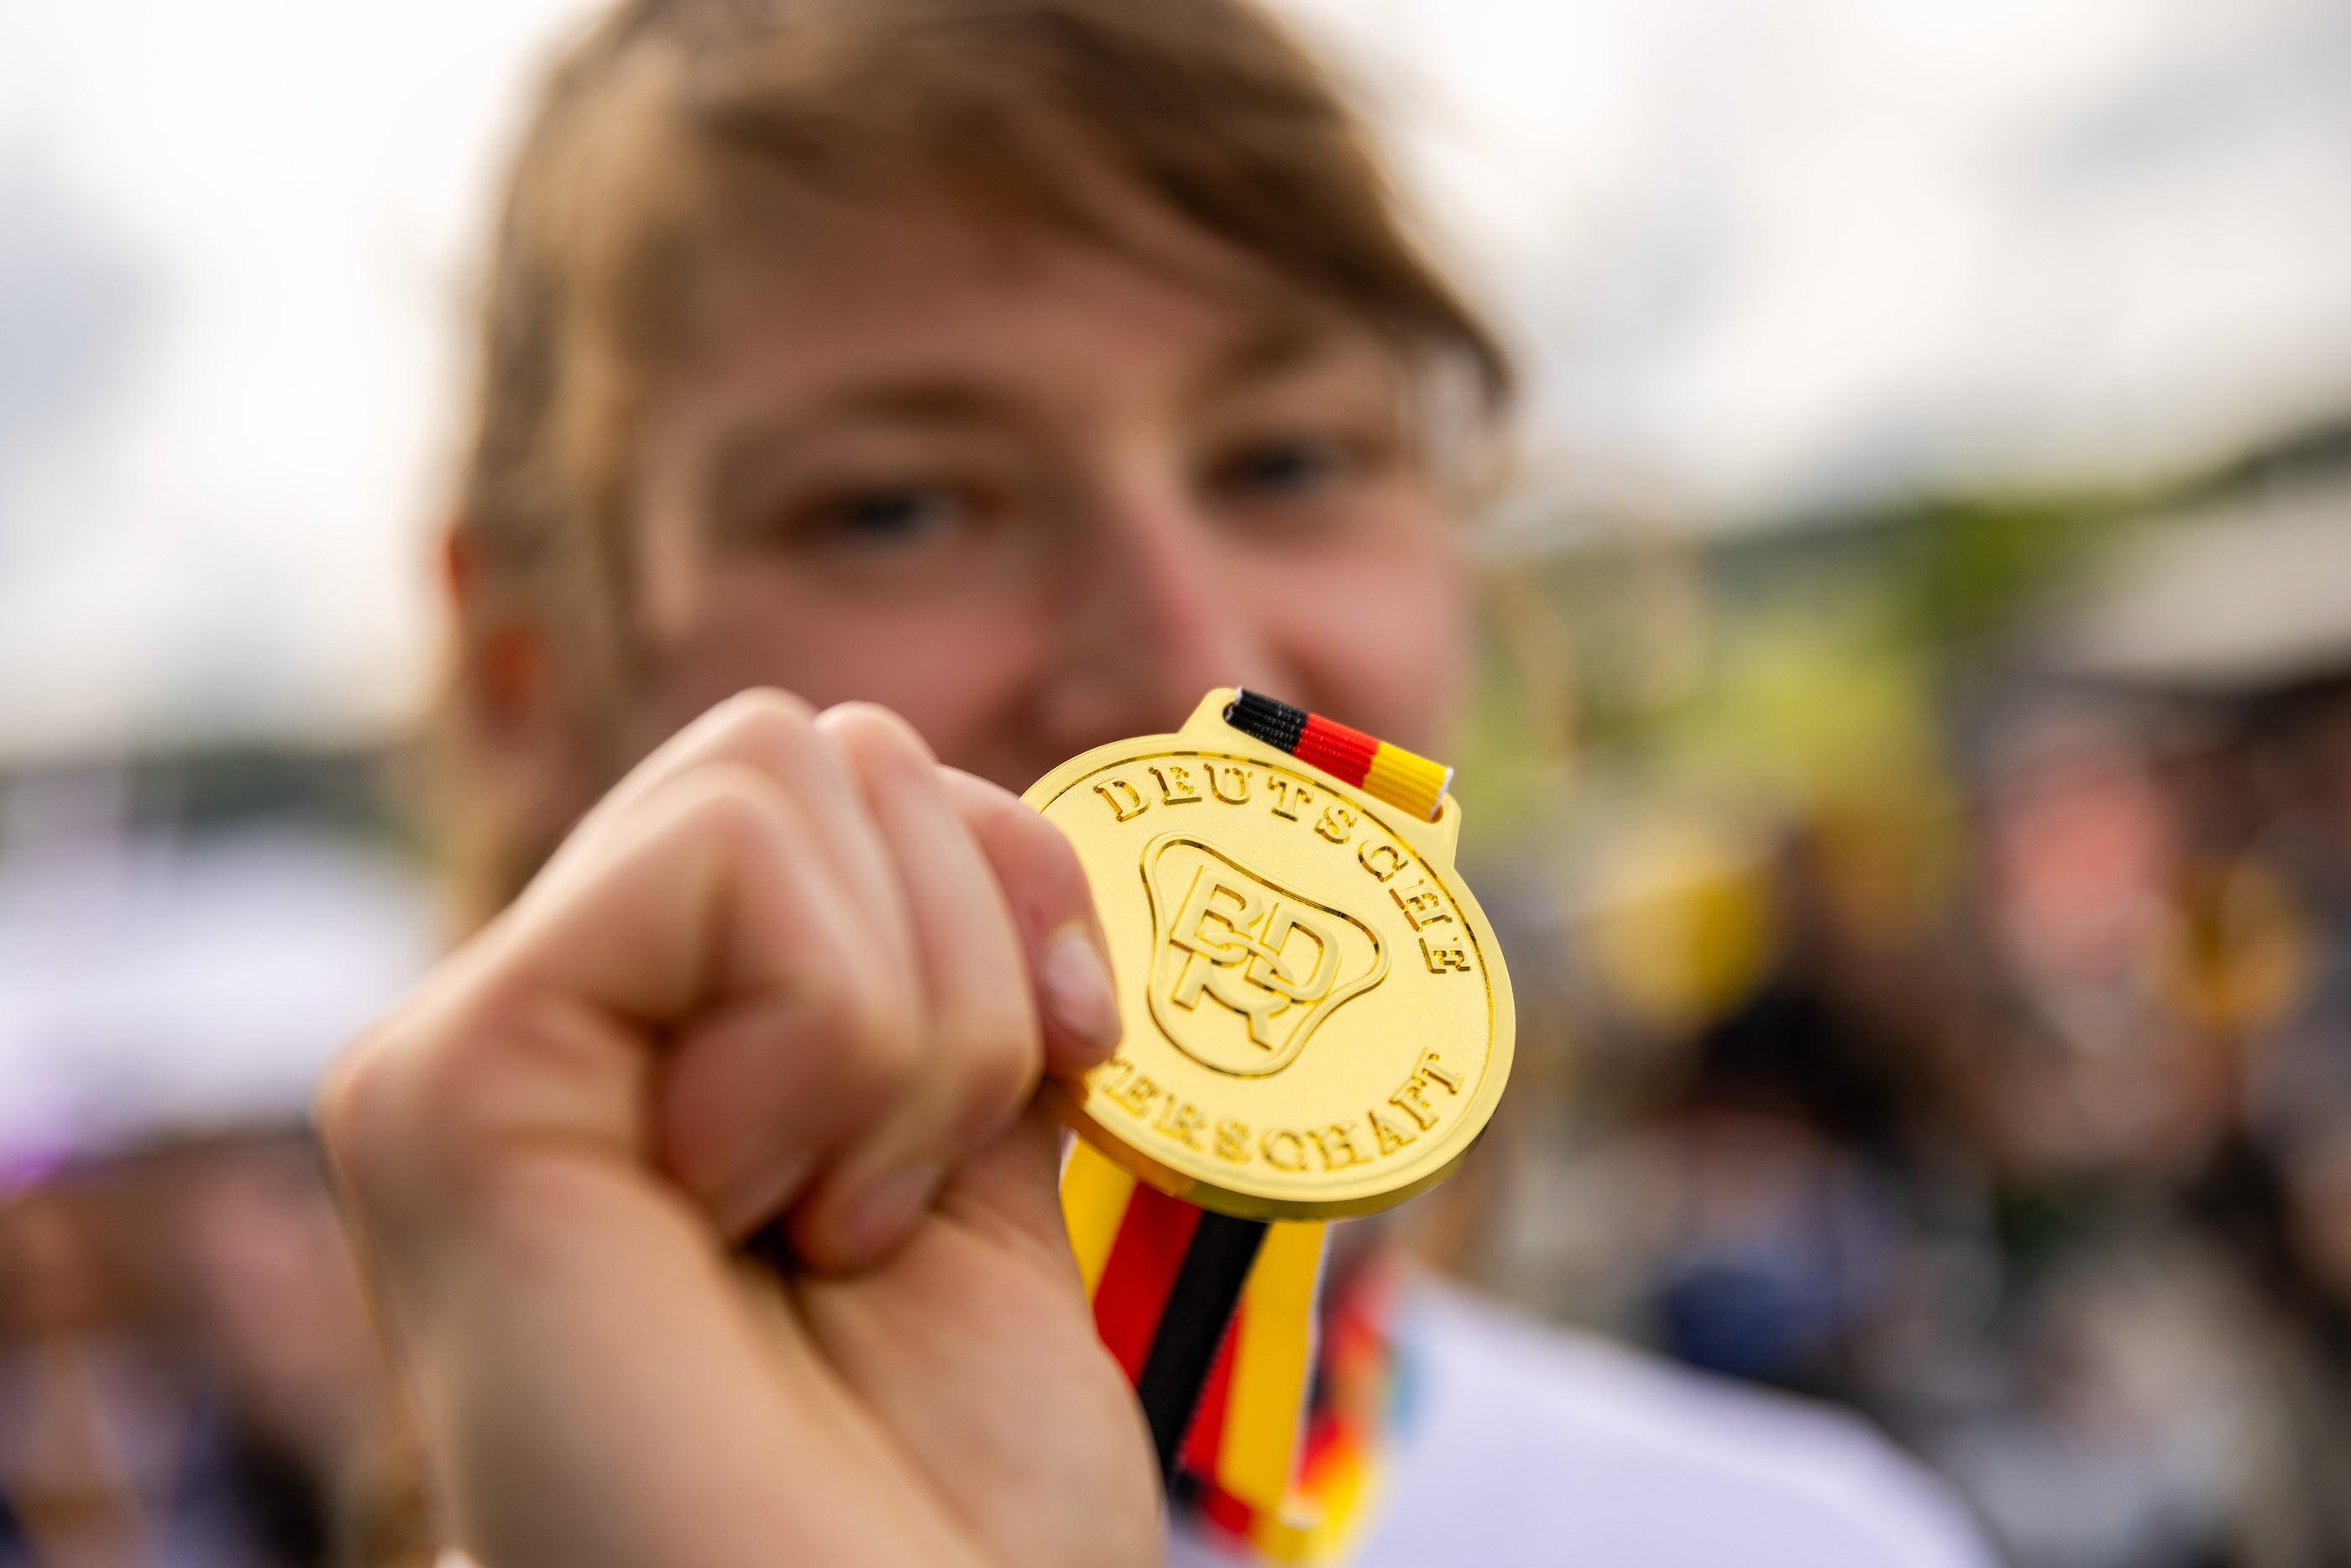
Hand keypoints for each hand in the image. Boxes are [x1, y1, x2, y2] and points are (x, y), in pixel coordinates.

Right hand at [320, 692, 1160, 1567]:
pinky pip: (728, 861)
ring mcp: (482, 1048)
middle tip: (900, 1200)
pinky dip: (837, 1036)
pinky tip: (757, 1212)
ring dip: (912, 1025)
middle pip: (820, 750)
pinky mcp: (449, 1084)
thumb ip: (949, 986)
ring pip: (784, 768)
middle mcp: (556, 1026)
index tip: (1069, 1068)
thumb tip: (996, 824)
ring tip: (833, 1227)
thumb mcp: (985, 1177)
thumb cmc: (943, 1498)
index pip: (853, 784)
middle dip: (967, 955)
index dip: (1013, 888)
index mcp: (673, 1043)